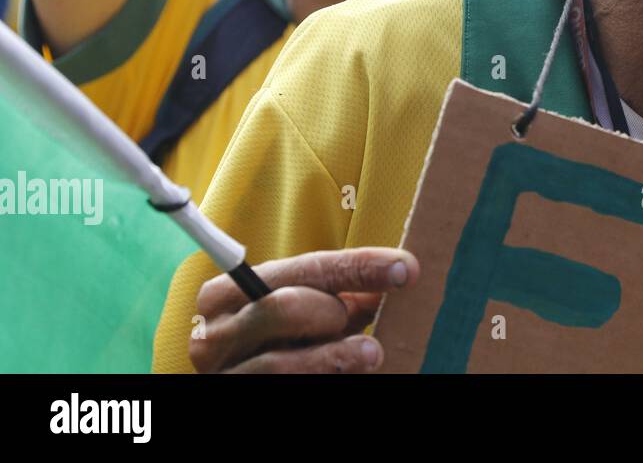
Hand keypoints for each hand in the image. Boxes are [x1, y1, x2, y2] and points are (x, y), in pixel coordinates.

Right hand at [189, 247, 419, 372]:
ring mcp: (220, 372)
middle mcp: (215, 331)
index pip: (305, 268)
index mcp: (229, 292)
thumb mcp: (301, 313)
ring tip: (371, 353)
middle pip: (284, 307)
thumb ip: (341, 295)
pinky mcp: (229, 397)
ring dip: (334, 356)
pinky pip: (279, 389)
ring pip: (279, 363)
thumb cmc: (274, 343)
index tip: (406, 269)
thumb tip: (398, 273)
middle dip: (332, 311)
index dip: (359, 266)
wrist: (229, 385)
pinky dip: (319, 380)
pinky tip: (345, 375)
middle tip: (360, 322)